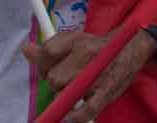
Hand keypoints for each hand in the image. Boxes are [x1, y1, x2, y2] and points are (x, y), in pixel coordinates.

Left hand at [22, 28, 156, 121]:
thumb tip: (26, 50)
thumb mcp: (74, 40)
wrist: (130, 48)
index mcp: (77, 40)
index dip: (42, 63)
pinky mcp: (106, 93)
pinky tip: (70, 116)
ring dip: (64, 97)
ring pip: (64, 94)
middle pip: (54, 78)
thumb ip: (49, 48)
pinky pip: (85, 111)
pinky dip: (75, 117)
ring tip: (74, 91)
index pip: (47, 53)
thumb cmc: (97, 47)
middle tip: (65, 80)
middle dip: (56, 82)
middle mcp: (87, 55)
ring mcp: (96, 75)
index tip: (48, 67)